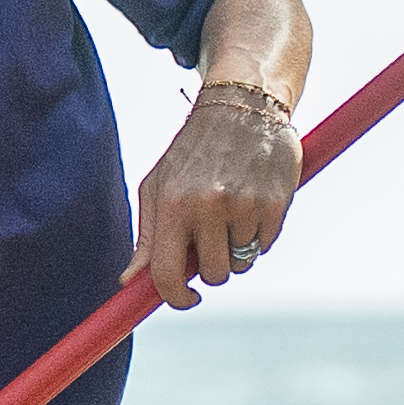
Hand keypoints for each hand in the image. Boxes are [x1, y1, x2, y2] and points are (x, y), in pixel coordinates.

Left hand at [133, 76, 299, 307]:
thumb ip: (148, 237)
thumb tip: (129, 282)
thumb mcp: (159, 185)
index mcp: (172, 203)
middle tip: (212, 240)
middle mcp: (207, 206)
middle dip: (212, 267)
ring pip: (241, 263)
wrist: (242, 106)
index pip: (168, 274)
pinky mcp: (274, 204)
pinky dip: (259, 235)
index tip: (186, 299)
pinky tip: (252, 205)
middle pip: (213, 275)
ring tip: (232, 214)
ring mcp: (244, 206)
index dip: (176, 297)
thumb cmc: (193, 151)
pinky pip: (265, 246)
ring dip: (237, 249)